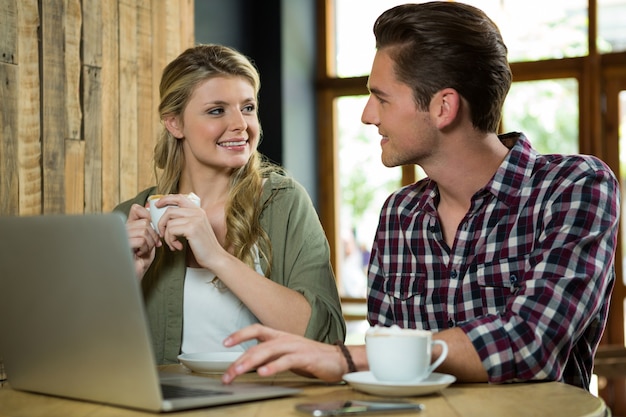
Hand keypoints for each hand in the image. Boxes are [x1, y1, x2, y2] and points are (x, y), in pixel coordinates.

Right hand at [125, 203, 160, 278]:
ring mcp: (119, 236)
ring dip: (149, 243)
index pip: (136, 209)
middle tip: (149, 246)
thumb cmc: (139, 262)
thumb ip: (148, 229)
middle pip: (144, 222)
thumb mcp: (147, 242)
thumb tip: (150, 211)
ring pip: (144, 230)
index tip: (152, 231)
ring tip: (142, 251)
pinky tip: (138, 254)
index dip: (147, 216)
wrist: (132, 277)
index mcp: (127, 226)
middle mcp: (121, 229)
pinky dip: (145, 248)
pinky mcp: (121, 244)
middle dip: (152, 236)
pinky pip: (141, 239)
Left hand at [154, 194, 225, 268]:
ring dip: (167, 236)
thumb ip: (185, 220)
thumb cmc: (204, 246)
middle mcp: (197, 213)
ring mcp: (195, 219)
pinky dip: (171, 241)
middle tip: (163, 234)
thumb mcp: (196, 228)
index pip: (179, 198)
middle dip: (161, 224)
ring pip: (169, 223)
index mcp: (198, 211)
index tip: (157, 204)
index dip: (166, 199)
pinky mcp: (191, 228)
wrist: (215, 257)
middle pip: (170, 211)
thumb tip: (167, 217)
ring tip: (173, 244)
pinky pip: (171, 231)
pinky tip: (178, 247)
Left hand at [221, 324, 346, 383]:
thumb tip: (251, 363)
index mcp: (281, 336)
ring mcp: (295, 347)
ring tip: (238, 372)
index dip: (240, 334)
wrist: (339, 359)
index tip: (225, 342)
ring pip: (268, 351)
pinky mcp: (305, 357)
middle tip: (228, 373)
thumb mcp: (288, 354)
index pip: (257, 329)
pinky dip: (273, 366)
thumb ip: (272, 355)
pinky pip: (286, 361)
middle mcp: (286, 339)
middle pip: (258, 345)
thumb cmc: (313, 358)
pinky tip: (263, 373)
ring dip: (250, 362)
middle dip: (240, 360)